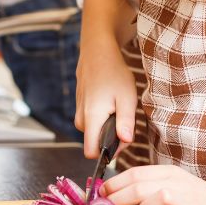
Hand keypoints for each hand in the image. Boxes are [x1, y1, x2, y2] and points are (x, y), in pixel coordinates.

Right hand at [76, 41, 137, 158]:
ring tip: (118, 106)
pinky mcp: (80, 106)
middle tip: (124, 116)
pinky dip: (102, 116)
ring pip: (93, 131)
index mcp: (91, 118)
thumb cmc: (114, 73)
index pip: (91, 152)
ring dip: (107, 125)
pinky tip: (110, 101)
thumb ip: (126, 121)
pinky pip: (91, 121)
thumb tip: (126, 141)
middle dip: (111, 137)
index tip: (122, 138)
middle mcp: (81, 118)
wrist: (97, 52)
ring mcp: (78, 111)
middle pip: (94, 142)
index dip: (108, 152)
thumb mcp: (127, 97)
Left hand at [102, 165, 205, 204]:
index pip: (135, 173)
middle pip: (140, 185)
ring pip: (159, 196)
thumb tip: (118, 195)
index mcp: (169, 173)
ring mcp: (191, 200)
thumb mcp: (175, 188)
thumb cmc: (201, 202)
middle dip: (118, 197)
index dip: (114, 184)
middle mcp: (178, 183)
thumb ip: (150, 189)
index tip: (99, 195)